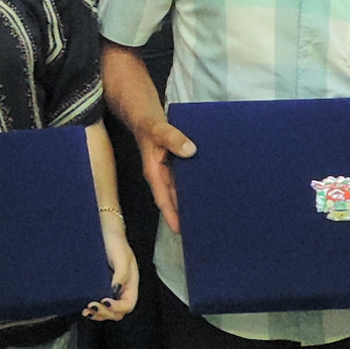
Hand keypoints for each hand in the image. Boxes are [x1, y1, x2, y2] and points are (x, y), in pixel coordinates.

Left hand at [86, 217, 140, 320]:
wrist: (102, 229)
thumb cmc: (114, 240)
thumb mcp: (121, 255)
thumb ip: (121, 274)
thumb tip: (115, 290)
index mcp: (131, 283)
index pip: (128, 304)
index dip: (118, 307)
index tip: (105, 300)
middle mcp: (122, 288)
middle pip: (118, 312)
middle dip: (105, 313)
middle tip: (92, 306)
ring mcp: (110, 289)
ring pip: (108, 311)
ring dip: (98, 314)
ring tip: (87, 310)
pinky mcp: (99, 286)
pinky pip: (99, 304)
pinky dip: (93, 310)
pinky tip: (84, 307)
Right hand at [137, 118, 194, 235]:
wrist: (144, 118)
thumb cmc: (149, 126)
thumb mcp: (159, 130)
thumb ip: (173, 139)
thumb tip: (191, 150)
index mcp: (154, 173)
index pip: (163, 198)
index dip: (171, 214)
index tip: (179, 230)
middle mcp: (161, 176)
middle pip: (172, 200)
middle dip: (182, 215)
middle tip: (198, 228)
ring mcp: (167, 172)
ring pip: (178, 192)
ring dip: (188, 203)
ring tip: (204, 216)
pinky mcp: (174, 166)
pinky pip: (183, 181)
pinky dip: (191, 188)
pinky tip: (205, 192)